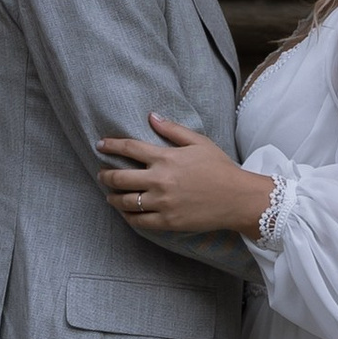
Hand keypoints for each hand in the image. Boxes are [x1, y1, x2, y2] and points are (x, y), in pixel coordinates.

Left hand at [98, 114, 276, 241]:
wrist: (237, 198)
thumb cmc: (220, 168)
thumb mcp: (199, 142)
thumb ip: (173, 130)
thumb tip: (151, 116)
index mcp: (166, 158)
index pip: (129, 148)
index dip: (111, 145)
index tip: (100, 145)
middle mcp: (160, 180)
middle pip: (120, 177)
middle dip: (106, 175)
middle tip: (101, 174)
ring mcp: (162, 203)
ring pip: (126, 201)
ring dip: (113, 197)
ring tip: (109, 195)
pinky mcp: (167, 222)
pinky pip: (139, 221)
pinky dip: (128, 217)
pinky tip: (125, 213)